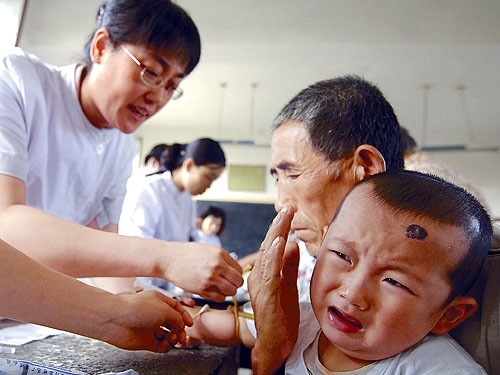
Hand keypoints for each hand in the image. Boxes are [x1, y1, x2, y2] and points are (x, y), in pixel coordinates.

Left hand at [104, 290, 192, 351]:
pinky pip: (160, 345)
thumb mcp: (164, 309)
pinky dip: (165, 346)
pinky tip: (166, 344)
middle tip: (183, 336)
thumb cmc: (137, 308)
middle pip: (173, 323)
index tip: (190, 324)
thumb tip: (182, 326)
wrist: (116, 319)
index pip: (176, 308)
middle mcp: (155, 314)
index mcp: (159, 301)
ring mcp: (150, 328)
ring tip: (174, 340)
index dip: (184, 316)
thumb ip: (177, 318)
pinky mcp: (145, 341)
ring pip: (168, 335)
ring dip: (174, 338)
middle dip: (181, 330)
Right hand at [162, 242, 242, 301]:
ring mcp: (210, 278)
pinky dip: (218, 296)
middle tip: (227, 284)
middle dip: (234, 285)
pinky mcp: (202, 289)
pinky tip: (211, 291)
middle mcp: (217, 265)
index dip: (236, 275)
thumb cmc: (188, 254)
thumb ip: (223, 259)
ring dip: (227, 292)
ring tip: (219, 288)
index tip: (231, 277)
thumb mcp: (208, 250)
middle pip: (238, 282)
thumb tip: (235, 270)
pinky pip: (219, 298)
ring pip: (231, 291)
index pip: (239, 270)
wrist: (169, 259)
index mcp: (220, 254)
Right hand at [248, 207, 299, 373]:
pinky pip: (269, 273)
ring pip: (268, 255)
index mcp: (266, 274)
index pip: (272, 246)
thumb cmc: (280, 320)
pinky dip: (273, 257)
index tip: (290, 212)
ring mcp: (260, 286)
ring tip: (284, 217)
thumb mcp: (290, 287)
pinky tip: (279, 243)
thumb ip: (290, 266)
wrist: (274, 346)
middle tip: (288, 207)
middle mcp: (259, 277)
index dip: (280, 228)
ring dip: (276, 234)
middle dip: (279, 225)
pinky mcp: (266, 296)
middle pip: (268, 245)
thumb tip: (293, 244)